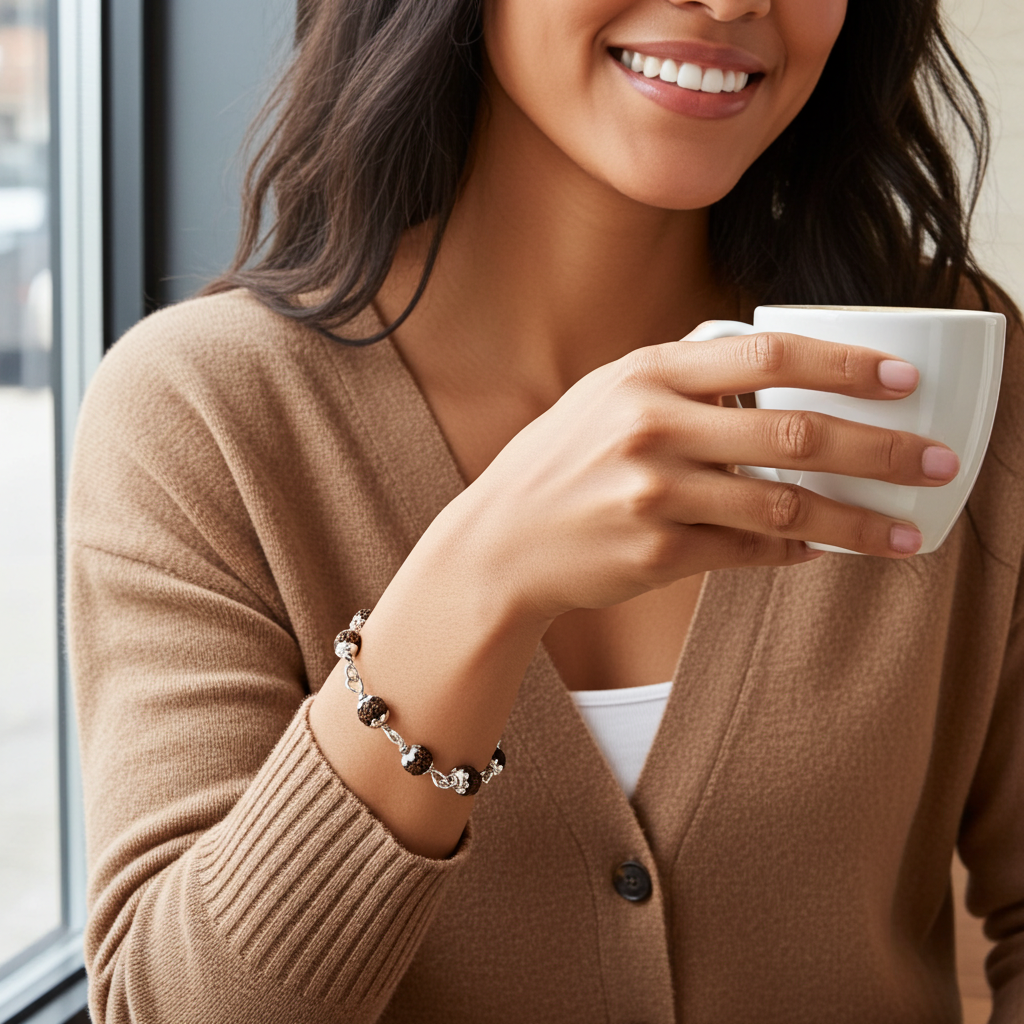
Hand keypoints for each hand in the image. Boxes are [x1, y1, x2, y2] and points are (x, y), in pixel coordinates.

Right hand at [446, 329, 957, 622]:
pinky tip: (825, 552)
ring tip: (906, 532)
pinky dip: (794, 555)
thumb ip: (678, 374)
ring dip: (856, 521)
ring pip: (783, 507)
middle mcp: (652, 427)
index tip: (904, 379)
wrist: (501, 541)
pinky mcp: (657, 553)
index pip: (768, 355)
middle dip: (881, 449)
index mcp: (646, 373)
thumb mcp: (605, 394)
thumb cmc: (557, 462)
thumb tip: (764, 368)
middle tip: (937, 462)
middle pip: (794, 432)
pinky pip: (747, 554)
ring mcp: (654, 493)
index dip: (846, 364)